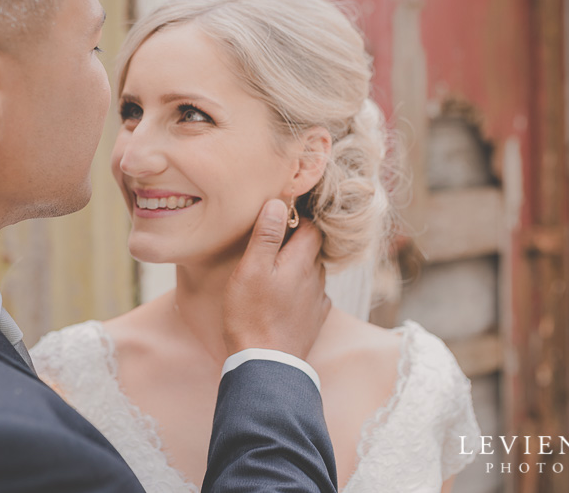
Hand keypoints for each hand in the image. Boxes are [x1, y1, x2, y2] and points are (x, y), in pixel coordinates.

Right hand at [222, 198, 330, 359]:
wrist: (265, 364)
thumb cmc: (252, 314)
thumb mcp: (250, 269)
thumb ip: (266, 235)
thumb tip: (278, 203)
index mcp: (302, 261)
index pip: (313, 228)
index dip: (300, 219)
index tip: (282, 217)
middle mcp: (316, 278)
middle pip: (315, 250)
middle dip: (300, 241)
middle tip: (276, 239)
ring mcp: (317, 301)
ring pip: (315, 273)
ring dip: (301, 266)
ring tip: (279, 267)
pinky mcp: (314, 321)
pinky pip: (315, 296)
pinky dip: (304, 290)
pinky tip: (290, 294)